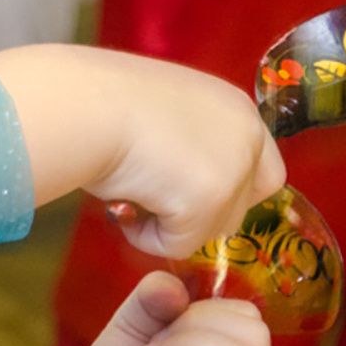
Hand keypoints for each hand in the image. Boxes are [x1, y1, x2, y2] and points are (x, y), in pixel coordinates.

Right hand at [0, 45, 284, 258]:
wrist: (83, 104)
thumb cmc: (103, 100)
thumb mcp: (162, 111)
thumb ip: (189, 140)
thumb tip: (182, 178)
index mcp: (236, 108)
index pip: (262, 167)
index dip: (228, 188)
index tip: (192, 195)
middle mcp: (246, 137)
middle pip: (242, 205)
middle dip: (201, 214)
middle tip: (156, 201)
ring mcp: (232, 170)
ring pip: (212, 229)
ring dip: (171, 223)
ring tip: (129, 193)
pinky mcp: (207, 203)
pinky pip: (179, 244)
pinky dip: (146, 236)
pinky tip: (123, 204)